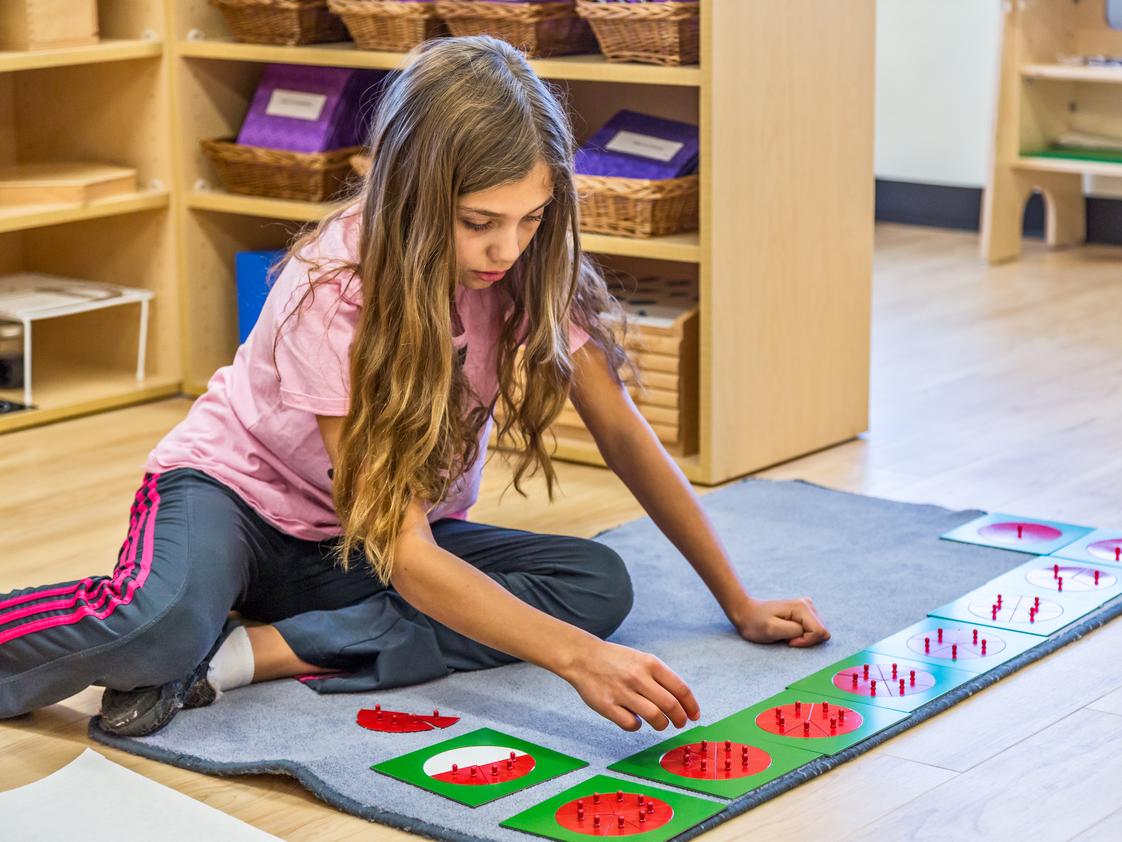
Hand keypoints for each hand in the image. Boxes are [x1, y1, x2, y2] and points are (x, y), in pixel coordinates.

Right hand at [558, 640, 700, 731]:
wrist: (582, 657)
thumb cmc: (615, 660)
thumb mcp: (641, 659)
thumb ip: (660, 677)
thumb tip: (682, 701)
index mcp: (650, 663)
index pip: (680, 689)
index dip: (691, 706)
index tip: (694, 715)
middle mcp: (638, 677)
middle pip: (671, 706)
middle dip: (680, 719)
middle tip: (680, 723)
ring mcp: (622, 692)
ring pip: (654, 717)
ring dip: (661, 725)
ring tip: (659, 724)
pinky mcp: (607, 706)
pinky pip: (631, 724)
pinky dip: (636, 726)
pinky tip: (634, 720)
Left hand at [729, 596, 829, 647]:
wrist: (746, 614)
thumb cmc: (756, 623)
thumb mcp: (772, 630)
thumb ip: (796, 631)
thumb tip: (819, 632)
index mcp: (802, 607)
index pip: (820, 632)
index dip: (805, 641)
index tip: (788, 640)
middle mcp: (808, 604)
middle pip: (821, 631)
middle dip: (805, 639)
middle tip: (786, 637)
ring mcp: (808, 607)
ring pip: (818, 631)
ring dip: (803, 637)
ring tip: (786, 633)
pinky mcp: (805, 612)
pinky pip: (813, 629)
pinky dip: (802, 634)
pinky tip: (789, 630)